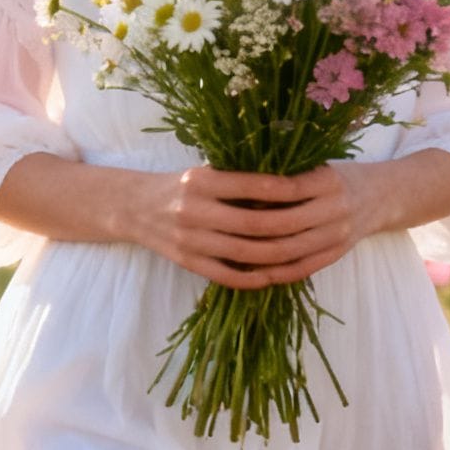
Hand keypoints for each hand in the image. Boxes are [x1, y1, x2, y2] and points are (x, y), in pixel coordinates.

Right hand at [134, 163, 380, 289]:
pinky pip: (226, 275)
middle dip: (287, 227)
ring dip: (277, 256)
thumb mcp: (204, 172)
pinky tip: (273, 275)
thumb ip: (237, 177)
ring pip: (243, 252)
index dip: (282, 190)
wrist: (136, 208)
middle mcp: (193, 209)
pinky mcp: (187, 262)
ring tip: (302, 252)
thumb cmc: (181, 186)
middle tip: (314, 226)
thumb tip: (287, 179)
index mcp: (200, 181)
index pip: (250, 185)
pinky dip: (252, 277)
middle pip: (251, 224)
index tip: (308, 190)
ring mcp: (189, 239)